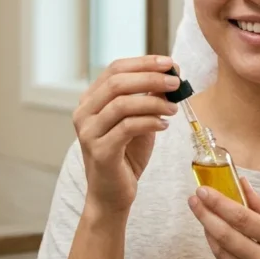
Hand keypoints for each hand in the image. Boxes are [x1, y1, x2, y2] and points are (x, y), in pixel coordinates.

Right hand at [73, 55, 181, 216]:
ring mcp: (88, 132)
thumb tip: (169, 76)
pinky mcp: (99, 151)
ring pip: (122, 104)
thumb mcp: (139, 121)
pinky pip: (127, 127)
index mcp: (91, 100)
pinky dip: (149, 122)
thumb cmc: (126, 156)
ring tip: (174, 108)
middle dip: (150, 78)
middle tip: (176, 83)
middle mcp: (84, 112)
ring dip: (153, 102)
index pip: (115, 69)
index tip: (170, 63)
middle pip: (117, 82)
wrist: (112, 195)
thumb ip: (148, 99)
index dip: (144, 63)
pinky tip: (164, 125)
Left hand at [188, 176, 259, 258]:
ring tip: (202, 214)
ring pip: (222, 253)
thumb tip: (242, 185)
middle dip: (205, 215)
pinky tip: (213, 235)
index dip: (219, 203)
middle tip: (195, 199)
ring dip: (208, 231)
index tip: (204, 190)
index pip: (243, 218)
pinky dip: (217, 248)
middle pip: (227, 236)